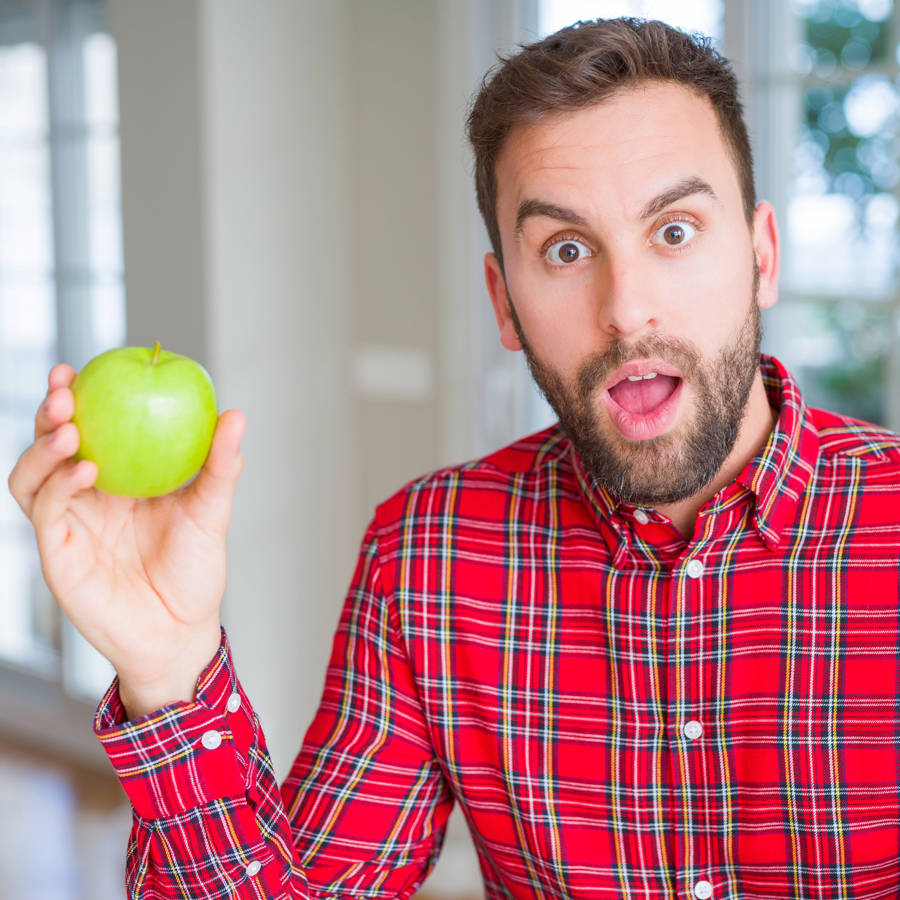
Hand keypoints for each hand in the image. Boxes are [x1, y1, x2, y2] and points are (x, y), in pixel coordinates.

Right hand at [7, 363, 245, 716]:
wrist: (181, 632)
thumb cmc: (196, 572)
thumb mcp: (212, 512)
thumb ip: (220, 466)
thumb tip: (235, 414)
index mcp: (118, 480)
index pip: (90, 429)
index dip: (78, 397)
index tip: (85, 366)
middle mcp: (85, 497)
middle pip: (49, 444)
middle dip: (50, 412)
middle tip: (68, 389)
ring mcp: (67, 524)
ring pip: (31, 475)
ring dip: (43, 447)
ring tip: (71, 428)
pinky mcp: (57, 553)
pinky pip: (45, 511)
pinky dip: (58, 485)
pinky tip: (87, 470)